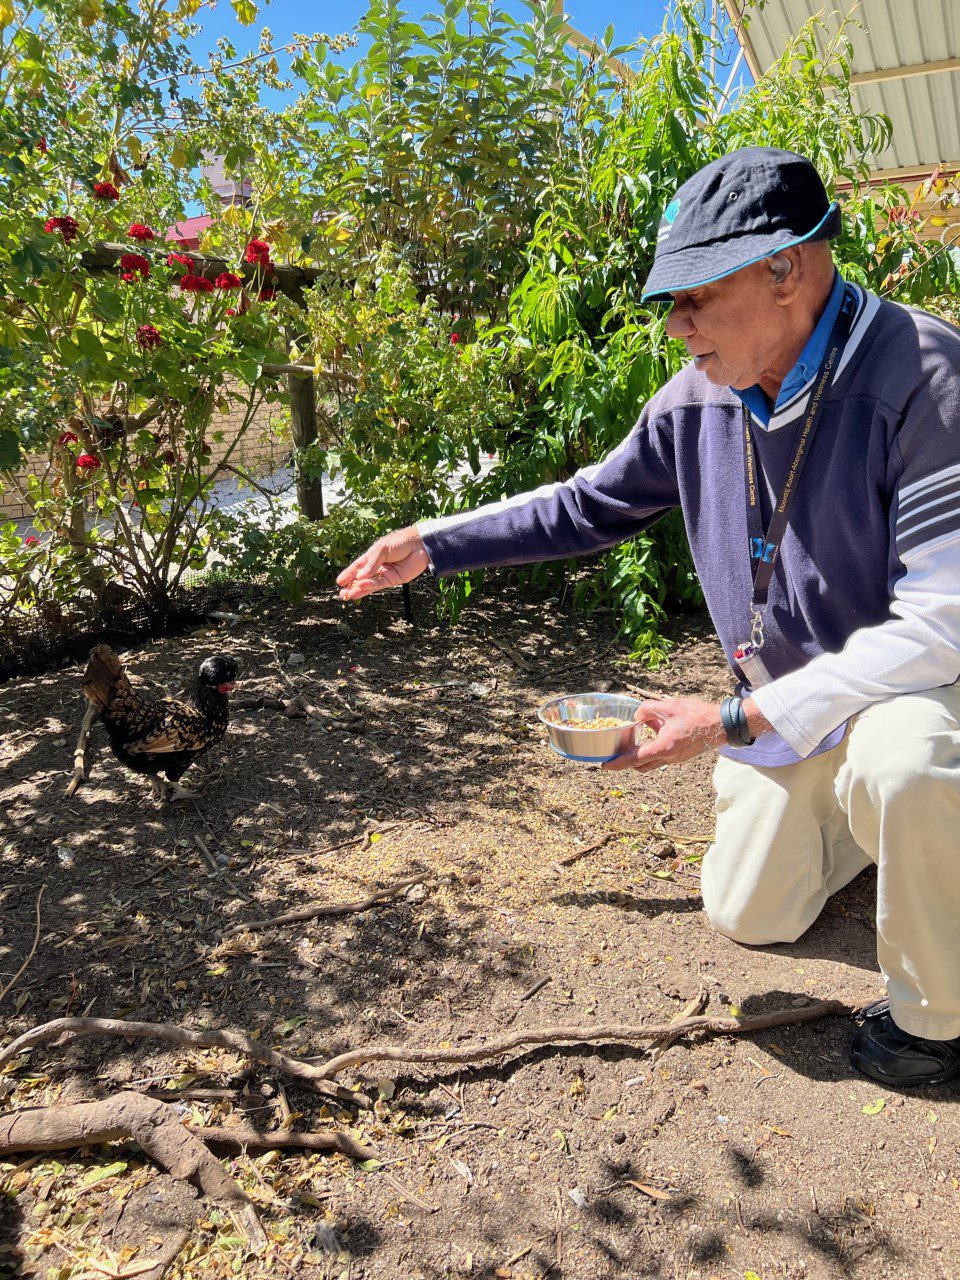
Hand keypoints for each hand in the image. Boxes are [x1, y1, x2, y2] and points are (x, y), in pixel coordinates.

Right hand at [337, 526, 429, 601]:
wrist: (420, 545)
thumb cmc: (400, 542)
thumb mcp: (382, 549)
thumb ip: (371, 564)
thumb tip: (360, 577)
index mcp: (373, 555)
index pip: (358, 566)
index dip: (349, 573)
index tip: (339, 581)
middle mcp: (378, 566)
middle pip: (362, 577)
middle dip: (352, 585)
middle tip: (342, 593)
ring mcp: (385, 573)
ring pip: (369, 583)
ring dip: (359, 589)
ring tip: (348, 595)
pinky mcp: (394, 579)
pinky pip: (380, 584)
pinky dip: (370, 586)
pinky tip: (362, 587)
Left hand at [601, 696, 726, 771]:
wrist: (722, 725)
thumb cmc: (698, 715)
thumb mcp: (669, 706)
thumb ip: (648, 709)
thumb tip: (637, 715)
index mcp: (664, 747)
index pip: (634, 759)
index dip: (617, 763)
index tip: (604, 765)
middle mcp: (669, 757)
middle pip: (641, 765)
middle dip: (626, 762)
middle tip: (614, 755)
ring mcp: (676, 759)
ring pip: (652, 761)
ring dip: (641, 753)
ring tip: (634, 738)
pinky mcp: (682, 755)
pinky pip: (662, 755)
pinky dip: (653, 747)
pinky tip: (654, 729)